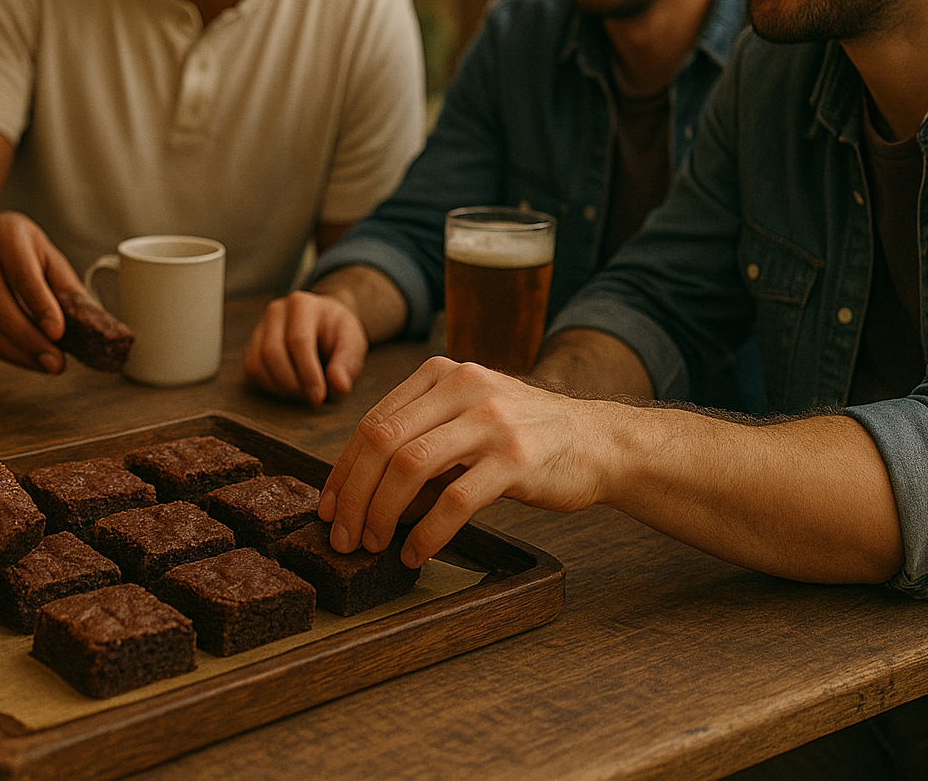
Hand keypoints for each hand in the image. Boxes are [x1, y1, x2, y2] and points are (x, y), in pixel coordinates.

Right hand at [0, 211, 86, 372]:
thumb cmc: (26, 252)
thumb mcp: (51, 259)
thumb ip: (69, 289)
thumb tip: (95, 325)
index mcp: (5, 234)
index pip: (22, 273)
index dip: (40, 305)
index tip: (58, 332)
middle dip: (29, 338)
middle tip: (56, 361)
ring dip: (18, 351)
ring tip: (47, 364)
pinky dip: (7, 352)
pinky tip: (29, 359)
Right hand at [244, 291, 368, 404]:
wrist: (324, 327)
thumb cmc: (338, 335)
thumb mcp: (353, 345)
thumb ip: (348, 364)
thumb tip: (339, 386)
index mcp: (302, 304)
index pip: (298, 341)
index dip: (307, 373)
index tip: (319, 397)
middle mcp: (275, 312)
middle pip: (273, 353)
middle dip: (293, 384)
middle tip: (313, 398)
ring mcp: (259, 328)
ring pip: (257, 364)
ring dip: (281, 388)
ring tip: (305, 392)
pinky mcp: (251, 346)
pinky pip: (251, 371)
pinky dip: (270, 386)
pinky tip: (290, 387)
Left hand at [319, 357, 603, 567]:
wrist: (598, 442)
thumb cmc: (522, 435)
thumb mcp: (465, 418)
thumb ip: (418, 439)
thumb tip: (360, 494)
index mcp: (440, 374)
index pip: (372, 422)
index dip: (343, 470)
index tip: (328, 507)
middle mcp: (462, 387)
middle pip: (382, 442)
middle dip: (354, 495)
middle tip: (342, 536)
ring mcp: (490, 420)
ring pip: (410, 466)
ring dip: (382, 514)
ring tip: (373, 545)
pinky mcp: (516, 459)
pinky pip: (455, 500)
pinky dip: (427, 533)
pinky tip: (417, 553)